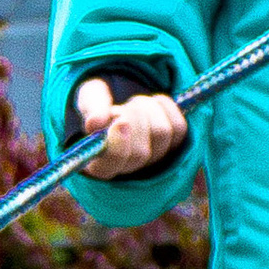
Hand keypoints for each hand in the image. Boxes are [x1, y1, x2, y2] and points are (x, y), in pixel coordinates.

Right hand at [74, 78, 188, 177]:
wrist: (122, 102)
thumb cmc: (102, 106)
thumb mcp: (90, 99)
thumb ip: (92, 107)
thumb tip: (95, 123)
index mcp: (98, 163)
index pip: (109, 168)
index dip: (117, 148)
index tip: (120, 122)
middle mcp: (128, 168)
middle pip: (140, 152)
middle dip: (132, 119)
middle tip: (121, 107)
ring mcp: (153, 160)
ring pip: (161, 134)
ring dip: (147, 109)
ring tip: (134, 104)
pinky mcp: (173, 147)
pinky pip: (178, 128)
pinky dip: (165, 107)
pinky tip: (152, 103)